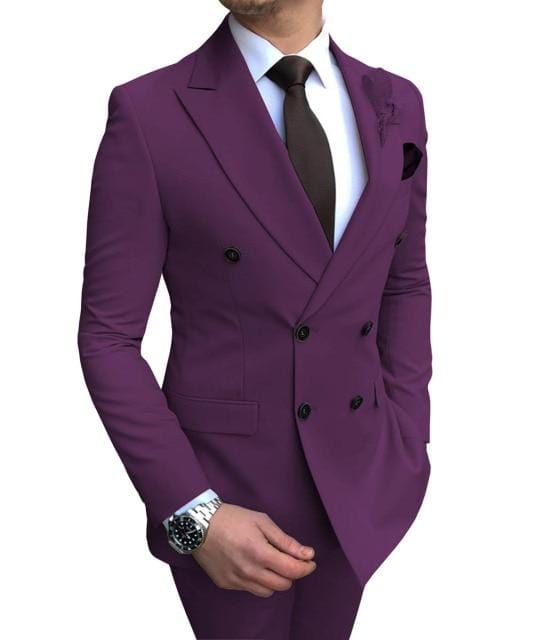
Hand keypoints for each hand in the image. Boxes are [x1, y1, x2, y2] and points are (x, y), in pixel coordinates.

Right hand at [191, 503, 316, 596]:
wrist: (199, 524)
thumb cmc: (232, 518)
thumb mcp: (262, 522)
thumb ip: (285, 541)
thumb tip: (307, 554)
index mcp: (260, 553)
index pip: (292, 570)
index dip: (306, 567)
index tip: (310, 561)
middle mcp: (249, 571)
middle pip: (283, 585)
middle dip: (292, 573)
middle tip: (291, 560)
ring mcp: (236, 580)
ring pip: (268, 591)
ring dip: (275, 580)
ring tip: (271, 563)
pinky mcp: (226, 584)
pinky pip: (250, 589)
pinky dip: (258, 581)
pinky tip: (253, 565)